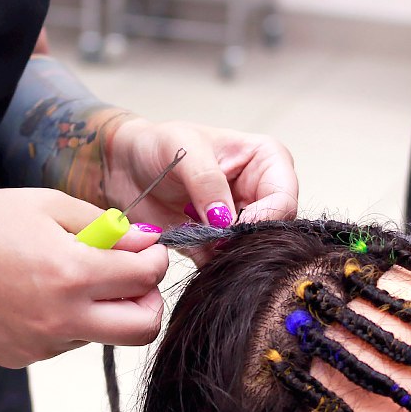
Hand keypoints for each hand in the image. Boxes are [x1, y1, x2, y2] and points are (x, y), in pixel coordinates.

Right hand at [0, 188, 167, 367]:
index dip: (155, 260)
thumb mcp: (49, 205)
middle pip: (143, 329)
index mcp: (71, 273)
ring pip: (103, 334)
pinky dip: (68, 319)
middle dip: (149, 302)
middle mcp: (61, 317)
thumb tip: (146, 244)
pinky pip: (67, 341)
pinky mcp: (25, 357)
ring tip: (63, 277)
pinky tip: (34, 294)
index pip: (146, 278)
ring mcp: (43, 344)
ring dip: (102, 309)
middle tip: (133, 281)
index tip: (147, 251)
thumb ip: (105, 227)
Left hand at [105, 118, 298, 260]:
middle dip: (244, 241)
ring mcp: (242, 222)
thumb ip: (207, 182)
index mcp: (267, 161)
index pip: (284, 199)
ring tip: (194, 240)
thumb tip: (225, 221)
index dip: (263, 218)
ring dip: (225, 256)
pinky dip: (210, 266)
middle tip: (211, 241)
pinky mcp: (219, 245)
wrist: (126, 166)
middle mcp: (261, 194)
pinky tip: (188, 250)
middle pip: (273, 231)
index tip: (231, 227)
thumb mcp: (184, 150)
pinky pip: (225, 266)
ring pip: (251, 252)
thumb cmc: (158, 144)